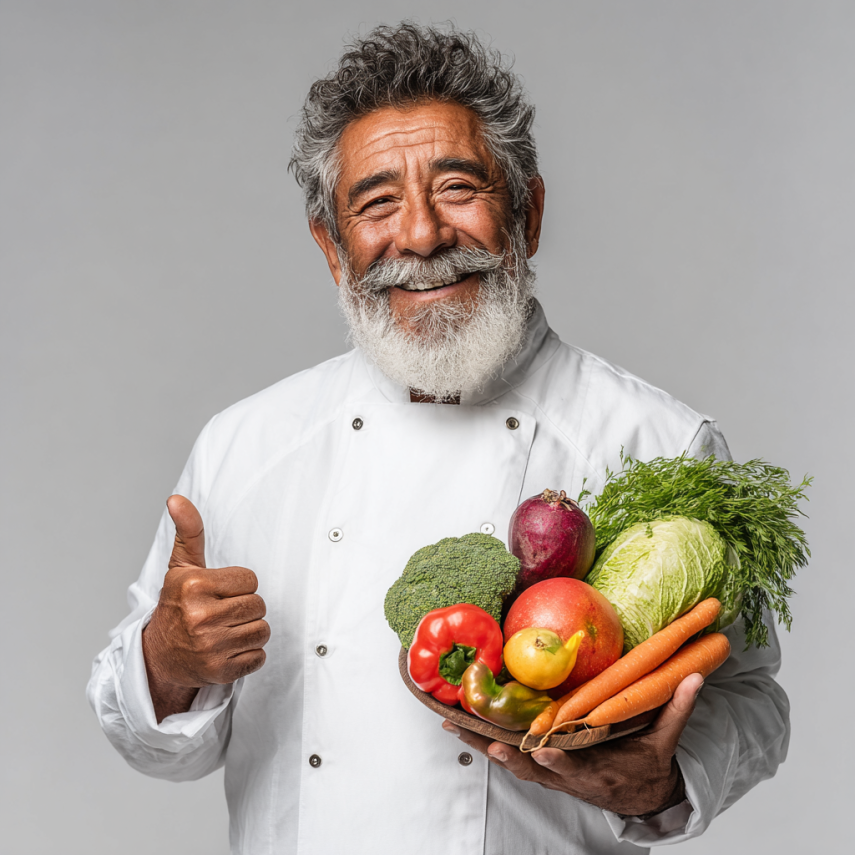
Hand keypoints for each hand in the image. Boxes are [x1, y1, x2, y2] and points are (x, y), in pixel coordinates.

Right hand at [142, 495, 269, 720]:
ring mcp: (210, 647)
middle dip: (247, 608)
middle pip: (259, 605)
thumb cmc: (177, 605)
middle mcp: (200, 616)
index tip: (219, 593)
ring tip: (226, 631)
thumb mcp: (182, 566)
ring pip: (262, 631)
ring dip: (250, 631)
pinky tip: (228, 650)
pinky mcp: (220, 671)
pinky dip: (249, 655)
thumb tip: (176, 498)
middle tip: (224, 613)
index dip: (239, 586)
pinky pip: (259, 657)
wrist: (159, 657)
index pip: (251, 580)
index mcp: (194, 585)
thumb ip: (189, 531)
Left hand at [444, 673, 702, 816]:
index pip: (578, 768)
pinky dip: (486, 745)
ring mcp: (552, 774)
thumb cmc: (649, 764)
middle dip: (507, 756)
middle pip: (534, 770)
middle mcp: (570, 776)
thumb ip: (677, 709)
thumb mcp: (665, 740)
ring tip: (456, 727)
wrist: (640, 796)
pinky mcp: (541, 769)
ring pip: (514, 763)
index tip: (544, 751)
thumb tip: (695, 677)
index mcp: (600, 772)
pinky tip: (463, 727)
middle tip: (485, 743)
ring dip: (485, 746)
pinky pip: (510, 758)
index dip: (560, 762)